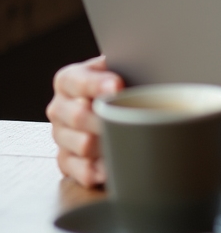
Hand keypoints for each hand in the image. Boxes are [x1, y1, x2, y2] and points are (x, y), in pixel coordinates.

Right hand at [46, 56, 123, 187]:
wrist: (119, 101)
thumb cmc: (123, 81)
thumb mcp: (122, 66)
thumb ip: (127, 64)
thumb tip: (149, 61)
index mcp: (69, 80)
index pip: (77, 81)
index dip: (98, 84)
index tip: (118, 86)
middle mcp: (59, 107)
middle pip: (79, 116)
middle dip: (107, 119)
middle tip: (130, 118)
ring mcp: (61, 135)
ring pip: (82, 145)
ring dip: (108, 145)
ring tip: (131, 140)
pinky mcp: (66, 160)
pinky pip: (80, 170)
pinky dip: (99, 170)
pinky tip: (113, 167)